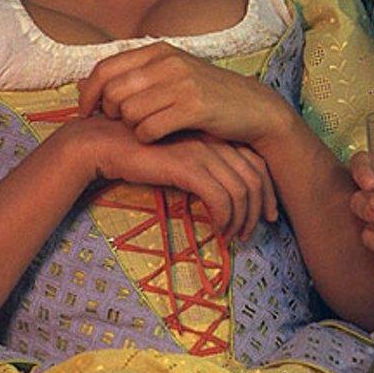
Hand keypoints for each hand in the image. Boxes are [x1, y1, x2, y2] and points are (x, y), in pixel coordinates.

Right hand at [56, 116, 278, 240]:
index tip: (268, 214)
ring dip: (242, 219)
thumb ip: (201, 169)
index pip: (257, 162)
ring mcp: (201, 151)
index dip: (268, 190)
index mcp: (214, 135)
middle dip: (260, 208)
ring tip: (233, 237)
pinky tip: (218, 231)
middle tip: (255, 232)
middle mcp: (213, 139)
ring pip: (242, 189)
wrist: (105, 144)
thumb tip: (223, 198)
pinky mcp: (187, 166)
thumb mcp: (178, 160)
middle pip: (256, 176)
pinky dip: (225, 218)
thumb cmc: (139, 156)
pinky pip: (220, 197)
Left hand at [77, 42, 290, 146]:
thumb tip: (83, 84)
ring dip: (132, 128)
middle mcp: (169, 62)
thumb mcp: (172, 75)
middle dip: (111, 114)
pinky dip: (148, 139)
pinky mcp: (194, 108)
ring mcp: (182, 83)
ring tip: (148, 130)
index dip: (88, 94)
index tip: (86, 113)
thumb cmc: (208, 96)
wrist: (255, 109)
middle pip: (113, 92)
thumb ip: (134, 75)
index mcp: (160, 51)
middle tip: (123, 125)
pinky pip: (149, 129)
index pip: (105, 68)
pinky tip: (161, 137)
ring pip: (129, 113)